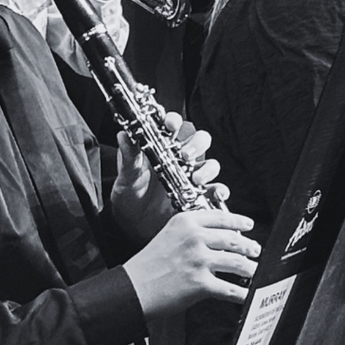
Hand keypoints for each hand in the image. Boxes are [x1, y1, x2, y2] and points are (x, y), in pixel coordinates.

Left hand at [110, 111, 223, 242]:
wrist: (133, 223)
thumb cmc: (129, 194)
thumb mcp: (127, 175)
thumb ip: (129, 156)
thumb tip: (123, 135)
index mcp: (162, 147)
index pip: (172, 126)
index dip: (174, 121)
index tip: (170, 126)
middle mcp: (180, 158)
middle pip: (199, 140)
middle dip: (197, 144)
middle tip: (186, 155)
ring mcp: (192, 176)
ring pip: (211, 164)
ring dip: (208, 169)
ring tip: (197, 179)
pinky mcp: (199, 195)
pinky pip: (216, 190)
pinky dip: (220, 191)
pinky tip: (217, 195)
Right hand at [122, 206, 259, 319]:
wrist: (131, 289)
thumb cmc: (147, 265)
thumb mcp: (168, 235)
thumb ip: (192, 233)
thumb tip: (219, 239)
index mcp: (186, 222)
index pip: (221, 217)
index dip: (239, 222)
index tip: (249, 225)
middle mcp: (194, 238)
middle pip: (233, 240)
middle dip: (249, 247)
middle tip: (255, 250)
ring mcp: (199, 260)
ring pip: (237, 263)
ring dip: (250, 268)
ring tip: (254, 270)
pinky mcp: (200, 284)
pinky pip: (230, 290)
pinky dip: (243, 293)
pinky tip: (249, 294)